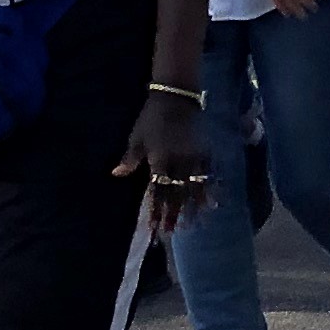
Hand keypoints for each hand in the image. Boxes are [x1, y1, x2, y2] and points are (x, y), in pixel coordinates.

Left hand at [116, 86, 212, 234]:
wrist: (176, 96)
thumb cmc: (152, 117)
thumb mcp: (137, 136)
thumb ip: (130, 158)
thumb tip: (117, 174)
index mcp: (159, 159)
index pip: (157, 190)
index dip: (156, 209)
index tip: (155, 227)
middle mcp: (178, 162)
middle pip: (176, 193)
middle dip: (173, 214)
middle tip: (172, 233)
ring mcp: (193, 157)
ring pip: (193, 186)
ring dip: (193, 207)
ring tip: (194, 224)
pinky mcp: (203, 151)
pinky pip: (208, 174)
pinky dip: (210, 188)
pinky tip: (213, 202)